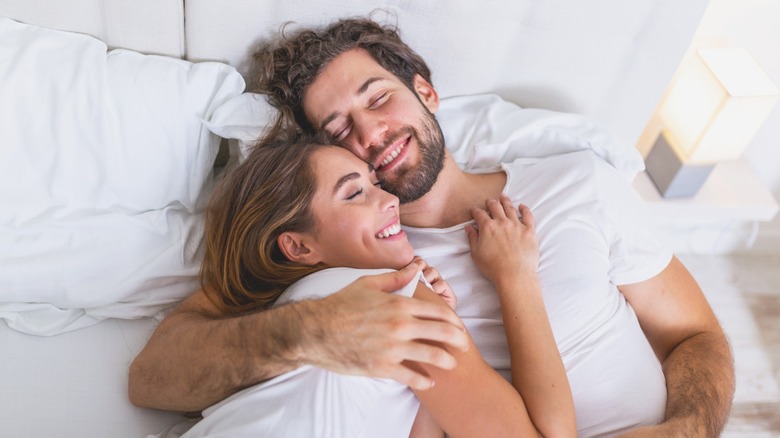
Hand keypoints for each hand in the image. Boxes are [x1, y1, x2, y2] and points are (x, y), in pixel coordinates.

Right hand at [302, 264, 469, 390]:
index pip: (438, 312)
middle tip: (464, 345)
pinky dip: (424, 381)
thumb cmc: (340, 305)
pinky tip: (429, 382)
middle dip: (458, 340)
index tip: (459, 326)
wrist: (315, 330)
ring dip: (446, 361)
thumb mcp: (368, 284)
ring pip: (432, 356)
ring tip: (452, 364)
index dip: (454, 320)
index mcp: (399, 304)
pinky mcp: (382, 366)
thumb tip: (415, 268)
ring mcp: (392, 347)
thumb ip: (395, 278)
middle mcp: (400, 325)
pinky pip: (411, 377)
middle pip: (442, 333)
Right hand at [465, 195, 538, 287]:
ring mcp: (517, 225)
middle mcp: (502, 222)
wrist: (515, 275)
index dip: (475, 211)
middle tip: (489, 201)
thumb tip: (469, 228)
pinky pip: (528, 215)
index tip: (474, 211)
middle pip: (495, 207)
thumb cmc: (494, 267)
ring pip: (510, 208)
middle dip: (490, 203)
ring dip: (505, 201)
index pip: (479, 214)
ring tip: (503, 197)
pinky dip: (524, 209)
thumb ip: (472, 238)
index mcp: (487, 227)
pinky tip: (522, 206)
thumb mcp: (476, 254)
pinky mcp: (529, 230)